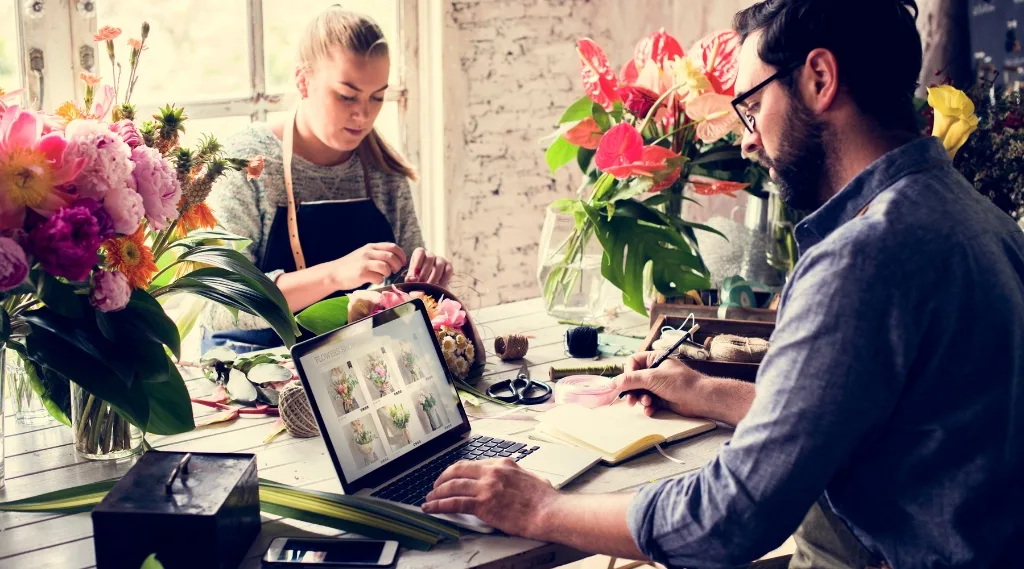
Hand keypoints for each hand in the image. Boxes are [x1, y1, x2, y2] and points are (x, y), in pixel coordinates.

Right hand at [327, 243, 406, 290]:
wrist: (333, 273)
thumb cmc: (351, 266)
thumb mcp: (364, 254)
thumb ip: (377, 254)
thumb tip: (396, 258)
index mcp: (371, 247)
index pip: (392, 247)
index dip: (401, 255)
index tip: (403, 262)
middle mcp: (368, 253)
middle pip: (391, 257)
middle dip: (397, 265)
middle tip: (394, 271)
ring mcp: (364, 263)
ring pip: (386, 267)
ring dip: (388, 273)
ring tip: (383, 275)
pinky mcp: (361, 274)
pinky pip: (378, 278)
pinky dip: (379, 281)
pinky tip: (374, 280)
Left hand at [405, 247, 452, 285]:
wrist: (429, 288)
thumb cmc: (417, 280)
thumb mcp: (412, 279)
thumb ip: (410, 279)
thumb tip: (412, 279)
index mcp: (420, 254)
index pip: (420, 252)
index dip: (418, 261)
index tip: (415, 273)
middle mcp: (430, 255)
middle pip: (430, 258)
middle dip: (425, 272)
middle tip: (422, 283)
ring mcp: (441, 260)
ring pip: (439, 264)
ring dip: (434, 276)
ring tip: (430, 286)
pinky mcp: (449, 266)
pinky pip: (448, 270)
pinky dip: (444, 279)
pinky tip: (439, 286)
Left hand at [422, 458, 557, 538]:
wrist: (549, 512)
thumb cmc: (544, 499)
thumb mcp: (529, 478)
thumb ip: (516, 477)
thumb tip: (515, 480)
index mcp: (502, 464)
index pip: (471, 464)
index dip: (457, 471)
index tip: (451, 477)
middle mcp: (491, 472)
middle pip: (457, 471)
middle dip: (442, 479)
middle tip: (435, 486)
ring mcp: (486, 487)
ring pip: (452, 486)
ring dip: (437, 493)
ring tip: (429, 498)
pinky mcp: (483, 505)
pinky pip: (454, 503)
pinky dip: (438, 505)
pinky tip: (431, 508)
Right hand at [616, 351, 707, 417]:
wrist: (700, 399)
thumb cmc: (679, 382)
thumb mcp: (652, 378)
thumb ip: (630, 380)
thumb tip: (612, 382)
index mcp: (654, 359)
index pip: (632, 363)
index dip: (628, 373)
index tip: (627, 383)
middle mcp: (655, 371)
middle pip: (634, 380)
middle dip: (633, 391)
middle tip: (631, 401)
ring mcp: (659, 385)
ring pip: (640, 392)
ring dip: (641, 399)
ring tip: (647, 404)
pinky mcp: (662, 398)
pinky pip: (648, 402)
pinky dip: (648, 407)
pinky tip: (651, 410)